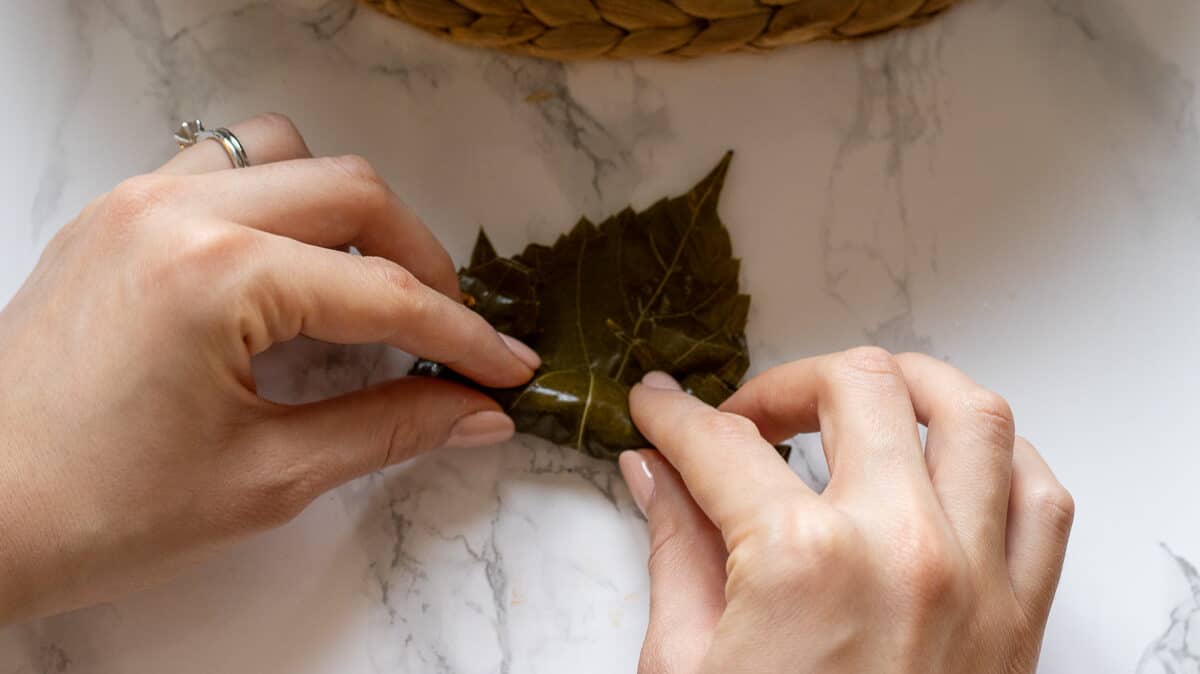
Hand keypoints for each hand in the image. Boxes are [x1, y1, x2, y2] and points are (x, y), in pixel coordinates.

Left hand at [0, 113, 539, 623]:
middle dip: (419, 261)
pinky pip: (218, 166)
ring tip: (366, 282)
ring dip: (345, 209)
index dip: (461, 336)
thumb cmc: (100, 512)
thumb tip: (477, 413)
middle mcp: (177, 213)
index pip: (383, 293)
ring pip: (285, 154)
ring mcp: (135, 203)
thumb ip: (391, 428)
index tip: (506, 367)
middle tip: (447, 332)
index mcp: (218, 277)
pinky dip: (275, 199)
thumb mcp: (268, 477)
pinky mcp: (111, 216)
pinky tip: (285, 265)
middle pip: (351, 191)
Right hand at [621, 348, 1073, 672]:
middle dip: (782, 384)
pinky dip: (1002, 458)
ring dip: (907, 386)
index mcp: (802, 560)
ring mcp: (976, 577)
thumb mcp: (685, 663)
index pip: (719, 445)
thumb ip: (673, 547)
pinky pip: (1042, 497)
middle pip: (854, 388)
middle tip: (744, 418)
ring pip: (973, 414)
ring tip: (855, 402)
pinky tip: (948, 463)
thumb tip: (653, 472)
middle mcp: (902, 547)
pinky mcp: (1019, 616)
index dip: (674, 416)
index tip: (659, 408)